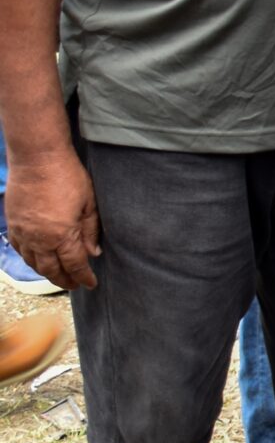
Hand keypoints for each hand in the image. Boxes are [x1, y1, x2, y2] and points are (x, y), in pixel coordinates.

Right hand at [6, 145, 98, 290]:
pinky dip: (29, 258)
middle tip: (74, 285)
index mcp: (62, 236)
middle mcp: (39, 239)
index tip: (91, 284)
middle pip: (51, 269)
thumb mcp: (89, 204)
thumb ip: (90, 231)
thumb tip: (93, 253)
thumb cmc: (68, 177)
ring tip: (58, 275)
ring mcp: (23, 232)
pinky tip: (36, 259)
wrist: (36, 158)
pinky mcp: (12, 223)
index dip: (83, 277)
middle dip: (64, 280)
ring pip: (33, 262)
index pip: (74, 265)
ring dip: (46, 272)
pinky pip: (19, 249)